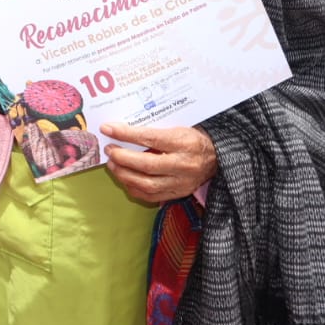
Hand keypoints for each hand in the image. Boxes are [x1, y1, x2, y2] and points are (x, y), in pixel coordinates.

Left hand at [100, 122, 216, 202]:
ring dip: (124, 174)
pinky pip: (150, 196)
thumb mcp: (177, 128)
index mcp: (184, 143)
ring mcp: (181, 183)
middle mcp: (184, 165)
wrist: (216, 158)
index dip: (126, 134)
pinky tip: (124, 178)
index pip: (150, 138)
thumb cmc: (191, 139)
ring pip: (147, 184)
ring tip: (113, 164)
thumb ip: (153, 131)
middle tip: (109, 150)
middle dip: (122, 157)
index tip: (108, 128)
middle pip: (147, 165)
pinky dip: (133, 187)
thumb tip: (121, 130)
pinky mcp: (178, 194)